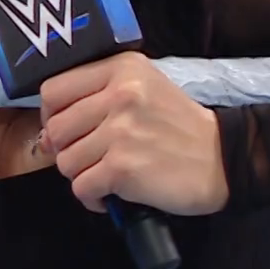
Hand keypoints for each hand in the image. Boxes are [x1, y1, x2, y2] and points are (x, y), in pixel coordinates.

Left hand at [40, 52, 227, 215]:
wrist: (223, 159)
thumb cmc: (181, 127)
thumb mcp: (144, 91)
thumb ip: (96, 99)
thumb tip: (46, 135)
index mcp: (122, 69)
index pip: (54, 89)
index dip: (53, 115)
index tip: (71, 129)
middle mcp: (120, 94)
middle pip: (56, 129)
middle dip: (68, 150)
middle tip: (94, 157)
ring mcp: (120, 131)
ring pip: (65, 162)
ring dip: (83, 176)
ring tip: (109, 174)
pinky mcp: (122, 167)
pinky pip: (81, 188)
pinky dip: (93, 199)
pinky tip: (113, 194)